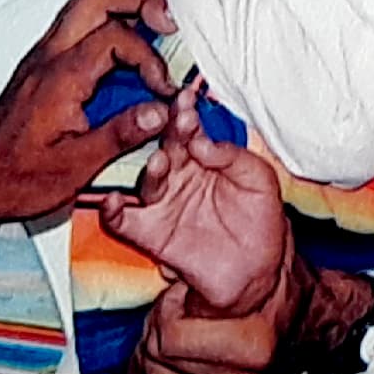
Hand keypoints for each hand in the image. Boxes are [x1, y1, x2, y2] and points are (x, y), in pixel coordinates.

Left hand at [0, 0, 176, 224]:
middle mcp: (50, 57)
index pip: (117, 38)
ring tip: (154, 26)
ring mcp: (45, 55)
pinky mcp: (44, 63)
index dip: (150, 58)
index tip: (162, 88)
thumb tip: (159, 113)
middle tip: (167, 20)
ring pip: (86, 3)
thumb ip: (120, 135)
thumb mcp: (74, 167)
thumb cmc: (13, 175)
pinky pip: (79, 23)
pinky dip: (109, 22)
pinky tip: (127, 48)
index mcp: (61, 78)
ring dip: (124, 4)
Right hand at [96, 87, 288, 317]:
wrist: (258, 271)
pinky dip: (112, 212)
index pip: (189, 130)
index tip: (186, 102)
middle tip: (175, 124)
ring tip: (160, 162)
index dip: (186, 116)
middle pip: (166, 150)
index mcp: (202, 157)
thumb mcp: (259, 179)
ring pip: (147, 181)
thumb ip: (233, 156)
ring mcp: (163, 204)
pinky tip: (113, 202)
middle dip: (168, 135)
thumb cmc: (260, 219)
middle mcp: (178, 176)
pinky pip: (123, 222)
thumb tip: (201, 141)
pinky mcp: (151, 234)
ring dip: (151, 171)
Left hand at [127, 270, 296, 373]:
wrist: (319, 325)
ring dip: (163, 347)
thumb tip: (166, 268)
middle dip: (161, 325)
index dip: (170, 305)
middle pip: (158, 357)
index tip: (186, 292)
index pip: (170, 336)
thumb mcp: (258, 260)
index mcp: (252, 344)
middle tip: (182, 307)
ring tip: (188, 326)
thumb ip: (213, 260)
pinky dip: (174, 368)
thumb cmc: (284, 285)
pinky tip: (195, 348)